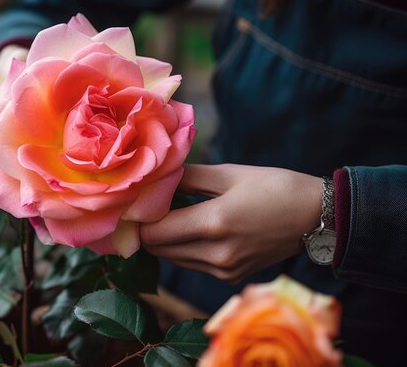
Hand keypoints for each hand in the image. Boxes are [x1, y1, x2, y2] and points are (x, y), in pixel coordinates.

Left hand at [140, 164, 322, 282]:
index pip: (155, 231)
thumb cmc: (273, 186)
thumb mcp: (229, 174)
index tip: (134, 200)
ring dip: (165, 239)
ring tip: (170, 214)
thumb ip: (187, 178)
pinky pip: (192, 263)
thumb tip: (155, 178)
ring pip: (173, 258)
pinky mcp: (231, 277)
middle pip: (158, 249)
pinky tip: (192, 228)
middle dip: (148, 228)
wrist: (315, 217)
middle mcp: (216, 254)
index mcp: (214, 224)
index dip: (138, 217)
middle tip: (147, 205)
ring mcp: (224, 270)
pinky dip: (184, 248)